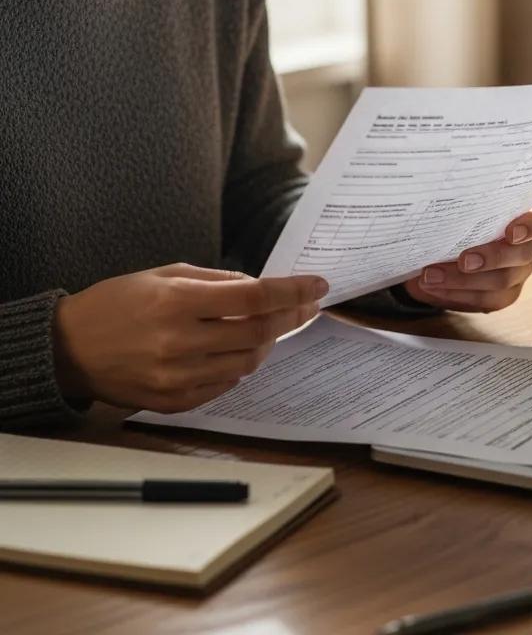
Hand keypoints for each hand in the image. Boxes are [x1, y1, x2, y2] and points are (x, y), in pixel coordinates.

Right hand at [52, 263, 325, 412]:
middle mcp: (180, 343)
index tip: (318, 285)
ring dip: (266, 343)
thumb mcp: (165, 274)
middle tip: (307, 306)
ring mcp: (177, 377)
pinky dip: (238, 366)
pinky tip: (234, 350)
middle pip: (259, 332)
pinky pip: (225, 386)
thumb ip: (217, 280)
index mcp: (178, 303)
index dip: (293, 292)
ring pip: (247, 363)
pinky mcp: (172, 402)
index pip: (255, 298)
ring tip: (266, 327)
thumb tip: (261, 288)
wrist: (68, 348)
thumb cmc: (118, 303)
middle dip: (292, 317)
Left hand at [402, 202, 531, 311]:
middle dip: (492, 257)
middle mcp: (528, 246)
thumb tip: (438, 205)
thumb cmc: (459, 220)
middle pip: (523, 254)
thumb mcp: (461, 209)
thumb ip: (462, 208)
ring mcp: (519, 273)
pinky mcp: (504, 295)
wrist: (446, 249)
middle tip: (463, 260)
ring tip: (430, 276)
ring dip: (463, 280)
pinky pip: (486, 300)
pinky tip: (435, 287)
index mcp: (525, 217)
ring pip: (502, 281)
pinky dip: (457, 294)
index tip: (511, 232)